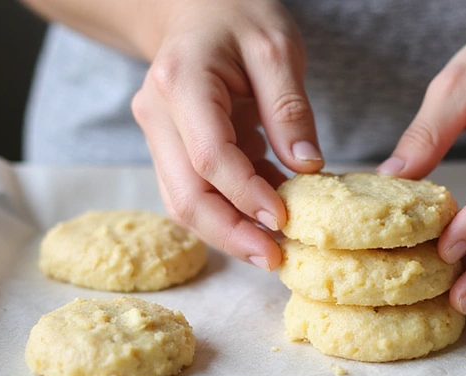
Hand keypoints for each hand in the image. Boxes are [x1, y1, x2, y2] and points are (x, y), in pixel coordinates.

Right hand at [131, 0, 322, 270]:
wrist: (196, 6)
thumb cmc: (238, 15)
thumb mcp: (278, 49)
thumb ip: (290, 109)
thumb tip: (307, 169)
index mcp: (182, 82)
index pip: (209, 156)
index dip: (245, 195)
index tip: (284, 220)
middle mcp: (157, 113)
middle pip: (185, 194)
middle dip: (230, 234)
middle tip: (275, 260)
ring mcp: (158, 134)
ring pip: (183, 202)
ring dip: (229, 231)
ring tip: (276, 248)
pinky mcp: (170, 149)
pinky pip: (195, 191)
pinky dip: (230, 209)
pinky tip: (268, 217)